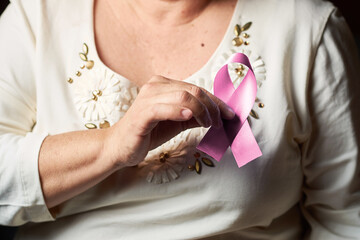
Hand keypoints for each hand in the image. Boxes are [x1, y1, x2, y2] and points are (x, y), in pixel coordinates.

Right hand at [103, 75, 234, 167]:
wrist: (121, 147)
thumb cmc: (149, 133)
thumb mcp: (177, 122)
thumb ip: (195, 115)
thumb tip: (219, 115)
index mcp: (164, 84)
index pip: (196, 88)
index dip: (216, 101)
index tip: (230, 114)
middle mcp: (155, 86)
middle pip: (193, 90)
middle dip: (212, 107)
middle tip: (219, 123)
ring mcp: (147, 98)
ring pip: (183, 96)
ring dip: (202, 111)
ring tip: (208, 125)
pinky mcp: (142, 113)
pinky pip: (164, 108)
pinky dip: (181, 112)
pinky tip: (190, 119)